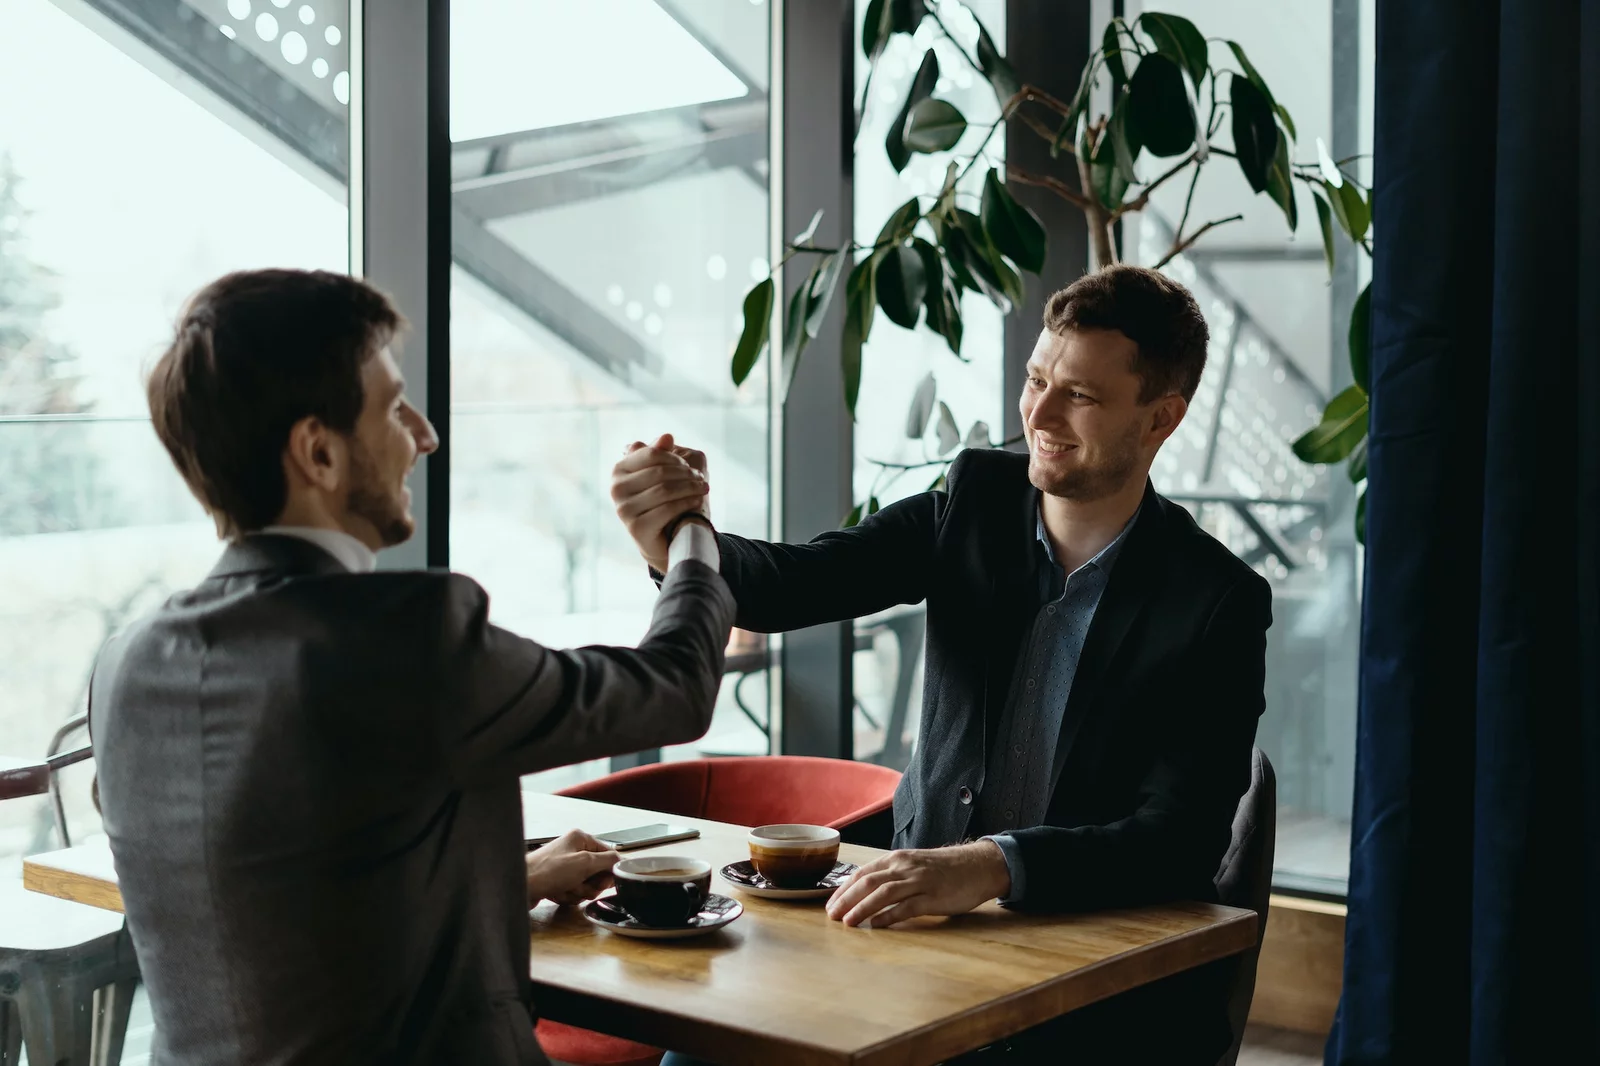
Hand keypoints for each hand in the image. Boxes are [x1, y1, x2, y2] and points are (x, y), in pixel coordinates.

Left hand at [525, 830, 619, 906]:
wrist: (519, 886)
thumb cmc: (548, 871)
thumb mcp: (585, 863)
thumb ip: (608, 861)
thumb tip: (622, 861)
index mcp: (581, 839)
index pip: (608, 854)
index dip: (608, 871)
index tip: (604, 882)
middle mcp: (573, 850)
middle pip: (597, 872)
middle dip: (590, 884)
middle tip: (579, 885)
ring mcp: (564, 866)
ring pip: (586, 884)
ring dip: (578, 892)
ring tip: (564, 889)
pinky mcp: (556, 881)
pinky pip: (573, 891)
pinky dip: (568, 896)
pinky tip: (557, 894)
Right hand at [610, 433, 710, 572]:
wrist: (666, 539)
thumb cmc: (666, 501)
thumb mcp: (664, 473)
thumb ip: (662, 454)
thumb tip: (667, 436)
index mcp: (620, 469)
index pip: (652, 454)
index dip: (675, 458)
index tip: (690, 466)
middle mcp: (616, 488)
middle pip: (659, 472)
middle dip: (686, 474)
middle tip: (701, 479)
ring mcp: (623, 509)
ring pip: (664, 490)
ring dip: (690, 488)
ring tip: (703, 488)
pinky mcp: (635, 528)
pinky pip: (666, 509)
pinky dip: (685, 503)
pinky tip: (696, 501)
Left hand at [824, 841, 1010, 928]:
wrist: (979, 865)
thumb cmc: (945, 869)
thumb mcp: (914, 865)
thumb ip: (893, 875)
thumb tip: (866, 892)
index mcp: (898, 858)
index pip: (863, 873)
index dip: (844, 889)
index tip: (831, 904)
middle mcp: (905, 867)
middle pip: (868, 882)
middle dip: (846, 899)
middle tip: (831, 916)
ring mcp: (919, 881)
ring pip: (883, 893)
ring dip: (862, 908)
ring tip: (848, 922)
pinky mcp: (933, 897)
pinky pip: (906, 907)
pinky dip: (889, 916)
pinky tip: (876, 926)